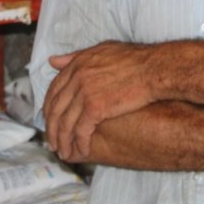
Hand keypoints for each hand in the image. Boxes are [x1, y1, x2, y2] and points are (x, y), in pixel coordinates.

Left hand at [42, 41, 156, 162]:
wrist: (154, 69)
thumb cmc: (135, 60)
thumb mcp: (103, 50)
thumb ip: (76, 57)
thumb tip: (53, 61)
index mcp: (77, 64)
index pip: (53, 90)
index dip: (50, 108)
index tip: (50, 121)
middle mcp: (76, 77)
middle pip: (55, 108)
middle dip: (52, 129)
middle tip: (53, 142)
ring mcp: (84, 92)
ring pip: (65, 123)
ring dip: (63, 141)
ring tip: (64, 152)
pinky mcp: (95, 107)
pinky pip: (81, 131)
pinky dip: (80, 143)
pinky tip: (83, 151)